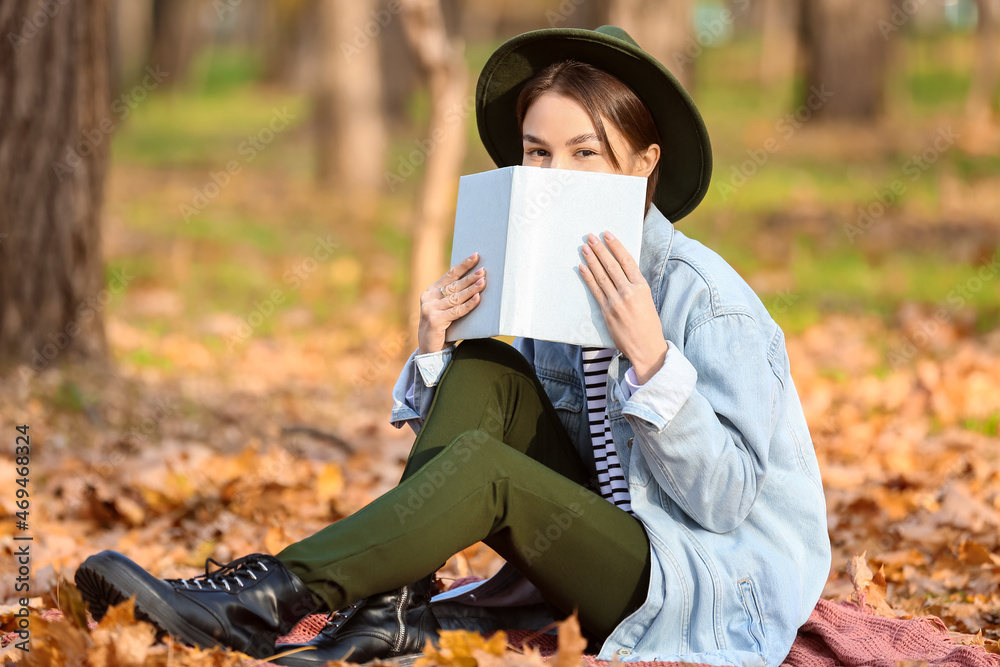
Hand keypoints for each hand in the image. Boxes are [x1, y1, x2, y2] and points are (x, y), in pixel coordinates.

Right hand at [417, 253, 485, 354]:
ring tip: (484, 282)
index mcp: (431, 292)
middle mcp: (428, 298)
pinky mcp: (434, 320)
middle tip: (484, 270)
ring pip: (456, 298)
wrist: (430, 352)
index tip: (476, 256)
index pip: (449, 275)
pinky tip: (478, 299)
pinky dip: (469, 305)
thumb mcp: (446, 310)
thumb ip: (454, 298)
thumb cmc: (443, 329)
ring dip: (472, 289)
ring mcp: (429, 309)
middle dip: (470, 277)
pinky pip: (456, 311)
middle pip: (454, 285)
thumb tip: (477, 282)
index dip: (463, 265)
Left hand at [579, 232, 666, 383]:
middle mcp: (629, 291)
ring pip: (601, 275)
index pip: (627, 260)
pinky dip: (588, 277)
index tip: (608, 235)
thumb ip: (635, 287)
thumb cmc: (649, 325)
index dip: (616, 246)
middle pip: (611, 265)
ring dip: (592, 260)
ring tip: (585, 247)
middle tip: (591, 236)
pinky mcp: (607, 311)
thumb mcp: (647, 300)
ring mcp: (616, 301)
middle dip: (600, 249)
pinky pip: (595, 290)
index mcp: (641, 287)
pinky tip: (582, 267)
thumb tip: (621, 273)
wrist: (647, 347)